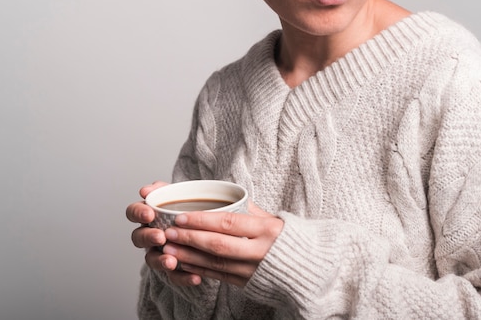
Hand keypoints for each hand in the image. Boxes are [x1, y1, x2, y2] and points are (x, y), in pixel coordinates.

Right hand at [126, 181, 202, 285]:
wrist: (208, 225)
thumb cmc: (189, 208)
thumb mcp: (179, 195)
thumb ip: (163, 191)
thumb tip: (147, 190)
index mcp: (148, 215)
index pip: (133, 212)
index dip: (138, 213)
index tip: (149, 214)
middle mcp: (149, 234)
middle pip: (138, 238)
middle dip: (148, 238)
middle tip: (160, 237)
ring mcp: (159, 252)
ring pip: (152, 260)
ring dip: (161, 261)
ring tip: (172, 263)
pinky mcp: (173, 269)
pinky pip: (174, 276)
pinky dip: (183, 278)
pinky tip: (195, 277)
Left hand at [161, 202, 283, 287]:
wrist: (311, 267)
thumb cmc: (290, 238)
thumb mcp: (273, 219)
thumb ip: (248, 210)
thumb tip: (222, 196)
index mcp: (267, 230)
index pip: (228, 223)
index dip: (202, 220)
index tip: (181, 216)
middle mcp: (260, 252)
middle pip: (218, 244)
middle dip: (190, 238)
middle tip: (169, 232)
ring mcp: (254, 270)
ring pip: (215, 264)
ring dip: (189, 257)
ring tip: (170, 249)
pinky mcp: (249, 284)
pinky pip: (220, 277)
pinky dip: (200, 270)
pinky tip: (184, 264)